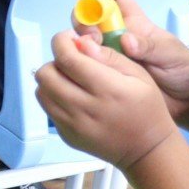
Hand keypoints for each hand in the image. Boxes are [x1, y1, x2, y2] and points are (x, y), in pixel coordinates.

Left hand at [33, 32, 183, 171]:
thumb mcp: (139, 75)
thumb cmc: (147, 109)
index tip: (67, 38)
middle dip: (55, 60)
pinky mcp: (66, 136)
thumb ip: (109, 56)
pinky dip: (54, 98)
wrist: (146, 149)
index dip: (61, 42)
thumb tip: (82, 43)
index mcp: (107, 89)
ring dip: (51, 80)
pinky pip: (47, 109)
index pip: (67, 59)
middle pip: (46, 74)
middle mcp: (85, 108)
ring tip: (71, 80)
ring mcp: (73, 125)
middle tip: (71, 61)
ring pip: (41, 91)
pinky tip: (73, 97)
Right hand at [87, 0, 188, 122]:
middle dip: (85, 17)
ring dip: (79, 41)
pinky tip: (82, 69)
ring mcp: (106, 53)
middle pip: (88, 14)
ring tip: (90, 55)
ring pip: (80, 38)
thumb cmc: (181, 70)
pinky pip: (81, 62)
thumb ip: (151, 46)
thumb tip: (126, 41)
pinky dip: (76, 62)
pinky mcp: (100, 72)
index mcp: (133, 21)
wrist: (181, 101)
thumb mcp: (173, 54)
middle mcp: (114, 34)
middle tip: (93, 37)